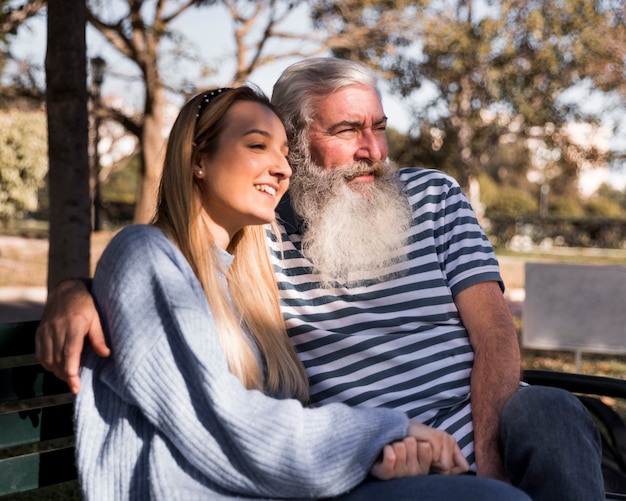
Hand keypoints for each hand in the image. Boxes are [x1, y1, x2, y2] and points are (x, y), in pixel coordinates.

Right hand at [35, 278, 107, 393]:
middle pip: (58, 359)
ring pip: (48, 359)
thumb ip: (99, 337)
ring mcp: (45, 330)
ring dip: (57, 372)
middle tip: (75, 386)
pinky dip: (48, 364)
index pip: (70, 353)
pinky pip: (40, 354)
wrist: (66, 290)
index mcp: (74, 324)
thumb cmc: (87, 304)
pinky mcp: (39, 332)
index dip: (71, 372)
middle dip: (66, 376)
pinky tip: (57, 368)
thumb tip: (106, 354)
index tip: (75, 386)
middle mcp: (57, 328)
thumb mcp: (97, 317)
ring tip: (69, 379)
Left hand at [370, 437, 432, 479]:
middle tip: (398, 445)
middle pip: (411, 443)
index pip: (426, 446)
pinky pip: (390, 457)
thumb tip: (435, 451)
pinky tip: (384, 452)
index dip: (417, 439)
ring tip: (391, 449)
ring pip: (400, 447)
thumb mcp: (421, 437)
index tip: (411, 444)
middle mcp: (413, 473)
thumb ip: (435, 441)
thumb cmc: (400, 438)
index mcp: (424, 466)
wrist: (375, 442)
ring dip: (393, 443)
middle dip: (404, 439)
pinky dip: (386, 448)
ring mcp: (400, 474)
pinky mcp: (386, 474)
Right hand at [406, 421, 469, 474]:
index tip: (435, 464)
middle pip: (450, 469)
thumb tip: (465, 469)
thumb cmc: (414, 448)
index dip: (449, 472)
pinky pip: (436, 460)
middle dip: (435, 468)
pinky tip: (418, 448)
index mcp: (451, 444)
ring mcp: (444, 438)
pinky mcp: (437, 437)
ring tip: (420, 453)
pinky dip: (425, 458)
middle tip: (423, 457)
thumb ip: (447, 465)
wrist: (399, 434)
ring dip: (429, 463)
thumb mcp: (432, 459)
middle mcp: (449, 439)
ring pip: (444, 466)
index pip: (463, 467)